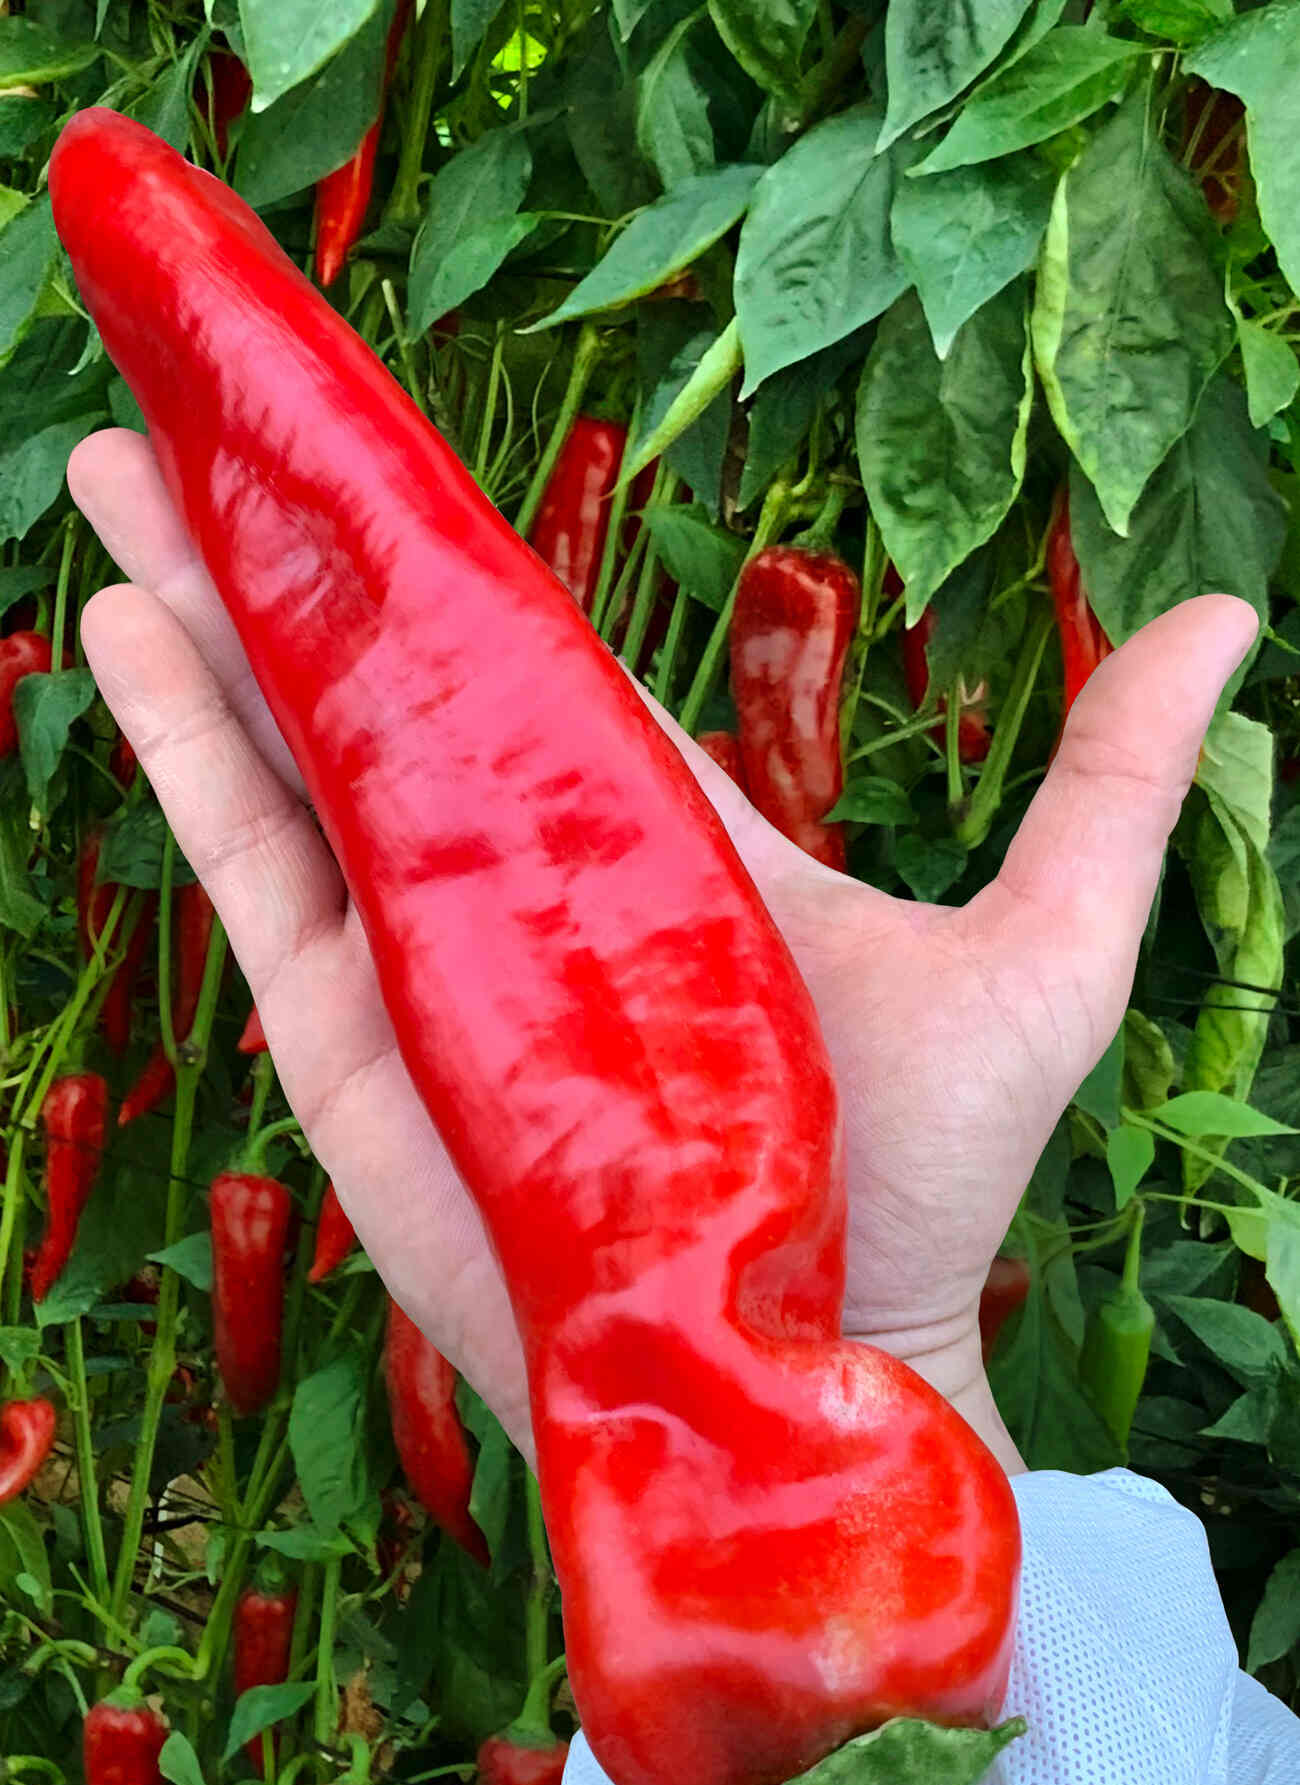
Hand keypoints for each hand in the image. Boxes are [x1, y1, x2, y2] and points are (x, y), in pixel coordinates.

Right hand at [69, 428, 1257, 1472]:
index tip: (370, 443)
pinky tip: (126, 637)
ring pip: (296, 742)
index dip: (450, 542)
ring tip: (119, 481)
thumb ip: (1114, 784)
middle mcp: (523, 869)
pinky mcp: (358, 1030)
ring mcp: (427, 945)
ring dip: (206, 613)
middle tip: (184, 415)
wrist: (818, 1368)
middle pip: (384, 669)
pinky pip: (257, 864)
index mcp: (654, 828)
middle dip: (284, 546)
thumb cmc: (931, 1178)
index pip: (531, 652)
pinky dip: (188, 750)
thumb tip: (1233, 617)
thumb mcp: (1046, 956)